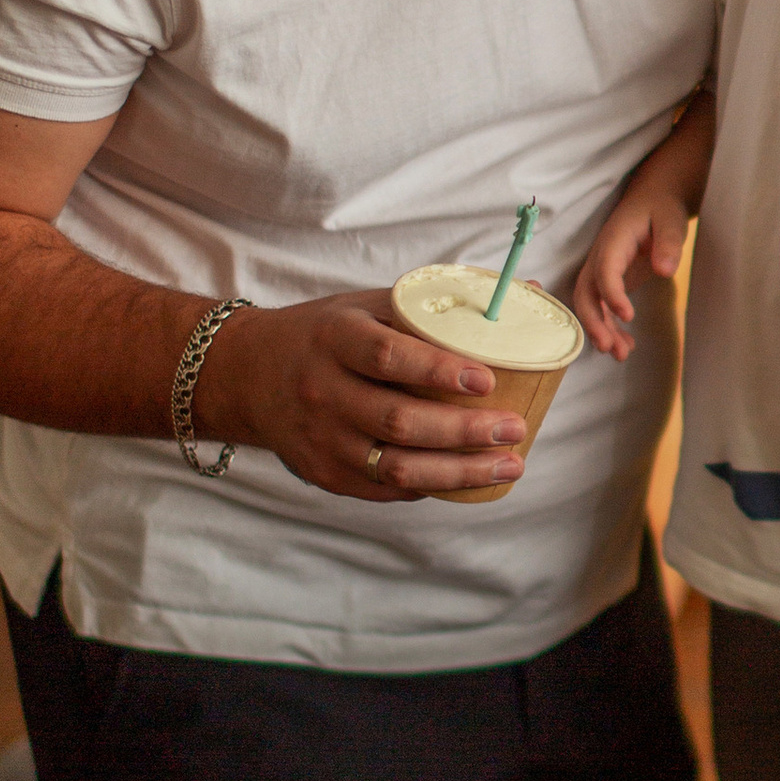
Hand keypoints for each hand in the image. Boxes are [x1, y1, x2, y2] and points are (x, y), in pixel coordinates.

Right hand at [195, 295, 527, 502]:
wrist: (249, 375)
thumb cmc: (327, 334)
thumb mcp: (368, 305)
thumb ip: (438, 306)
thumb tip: (530, 292)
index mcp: (335, 339)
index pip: (387, 358)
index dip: (438, 371)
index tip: (487, 378)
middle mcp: (322, 391)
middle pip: (399, 422)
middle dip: (465, 431)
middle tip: (514, 428)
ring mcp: (321, 438)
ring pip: (397, 467)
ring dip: (460, 471)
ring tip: (509, 464)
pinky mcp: (323, 473)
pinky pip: (384, 488)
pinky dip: (430, 485)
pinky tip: (465, 477)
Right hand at [575, 182, 688, 360]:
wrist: (652, 200)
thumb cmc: (661, 209)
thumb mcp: (671, 220)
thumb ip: (669, 243)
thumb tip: (664, 270)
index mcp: (614, 240)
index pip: (605, 270)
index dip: (612, 294)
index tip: (628, 316)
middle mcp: (601, 257)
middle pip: (585, 292)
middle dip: (593, 321)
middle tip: (607, 347)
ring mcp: (602, 270)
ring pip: (591, 304)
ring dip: (601, 330)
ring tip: (620, 355)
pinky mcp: (609, 282)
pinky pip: (602, 308)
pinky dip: (611, 328)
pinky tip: (627, 346)